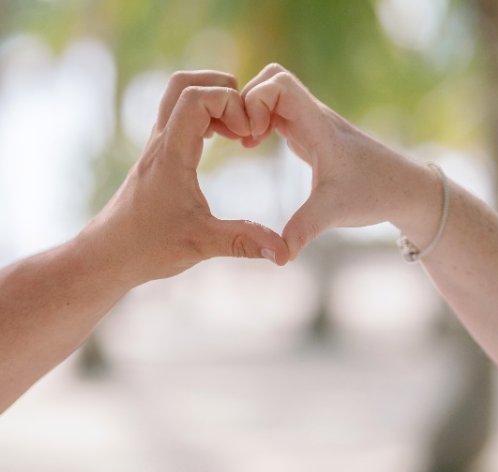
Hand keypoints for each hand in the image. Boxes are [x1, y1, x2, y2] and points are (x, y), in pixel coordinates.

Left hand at [80, 70, 288, 284]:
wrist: (109, 253)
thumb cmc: (147, 247)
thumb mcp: (201, 244)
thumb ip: (243, 242)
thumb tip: (282, 252)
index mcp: (171, 156)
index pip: (196, 98)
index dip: (229, 104)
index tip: (248, 135)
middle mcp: (160, 144)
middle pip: (183, 84)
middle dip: (220, 89)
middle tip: (244, 119)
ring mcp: (156, 149)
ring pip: (177, 99)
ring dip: (210, 102)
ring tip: (235, 131)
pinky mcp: (157, 159)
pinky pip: (178, 120)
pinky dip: (202, 120)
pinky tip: (218, 143)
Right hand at [242, 63, 425, 259]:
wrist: (404, 188)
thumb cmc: (374, 192)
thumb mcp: (334, 211)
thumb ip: (303, 230)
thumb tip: (279, 257)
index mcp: (318, 126)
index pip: (278, 84)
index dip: (255, 102)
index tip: (252, 137)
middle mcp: (314, 117)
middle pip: (270, 79)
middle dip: (248, 102)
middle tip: (244, 137)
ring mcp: (311, 123)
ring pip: (273, 94)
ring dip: (253, 111)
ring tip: (247, 142)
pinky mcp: (310, 134)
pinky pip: (278, 112)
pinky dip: (260, 121)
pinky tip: (256, 145)